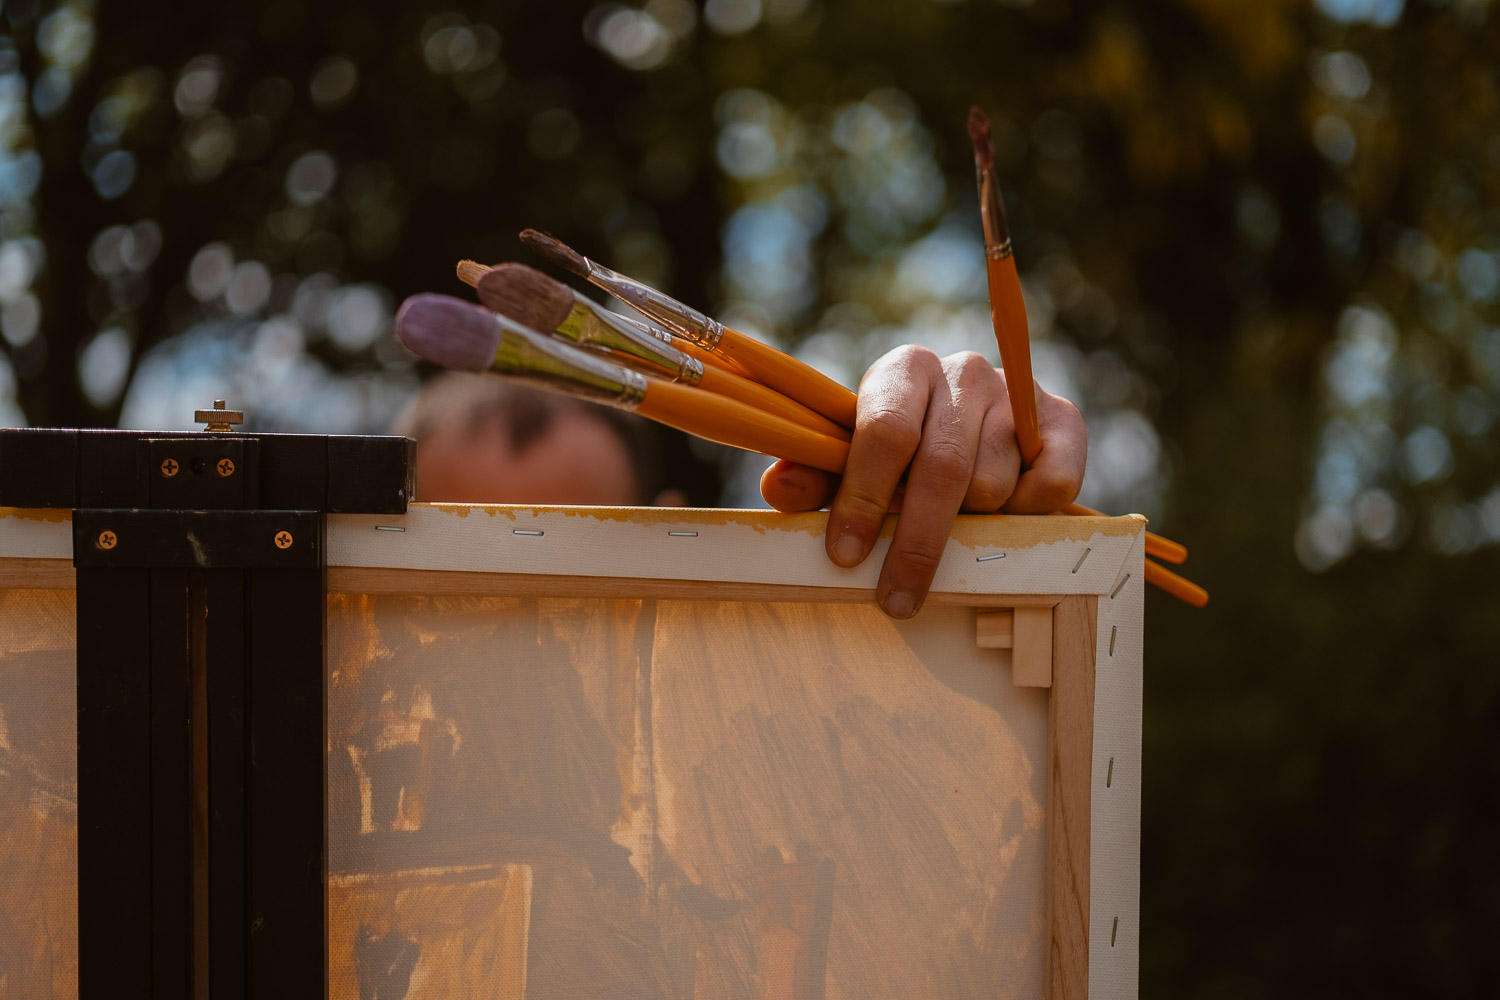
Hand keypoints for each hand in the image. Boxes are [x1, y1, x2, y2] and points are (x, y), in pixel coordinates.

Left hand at [760, 345, 1086, 618]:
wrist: (981, 418)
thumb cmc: (903, 449)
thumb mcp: (852, 458)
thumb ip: (817, 476)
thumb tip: (780, 489)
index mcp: (902, 372)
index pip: (884, 432)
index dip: (863, 497)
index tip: (845, 556)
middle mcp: (962, 373)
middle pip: (943, 468)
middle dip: (915, 543)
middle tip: (895, 599)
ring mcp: (1016, 393)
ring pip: (994, 485)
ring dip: (973, 523)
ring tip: (958, 521)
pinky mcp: (1063, 419)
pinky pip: (1052, 485)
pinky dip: (1027, 514)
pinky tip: (1004, 512)